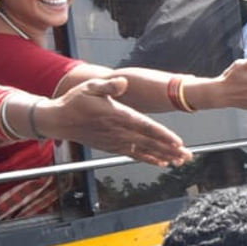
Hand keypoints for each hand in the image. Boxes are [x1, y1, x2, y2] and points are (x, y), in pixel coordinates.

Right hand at [39, 77, 191, 165]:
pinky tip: (162, 163)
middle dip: (170, 149)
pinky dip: (149, 159)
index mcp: (116, 115)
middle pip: (149, 142)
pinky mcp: (112, 147)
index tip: (177, 141)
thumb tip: (123, 82)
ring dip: (163, 155)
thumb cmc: (75, 101)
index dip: (162, 135)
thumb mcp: (90, 87)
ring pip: (144, 150)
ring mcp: (115, 141)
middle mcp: (118, 131)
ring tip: (180, 160)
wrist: (58, 120)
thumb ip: (108, 85)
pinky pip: (134, 155)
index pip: (144, 126)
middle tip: (187, 155)